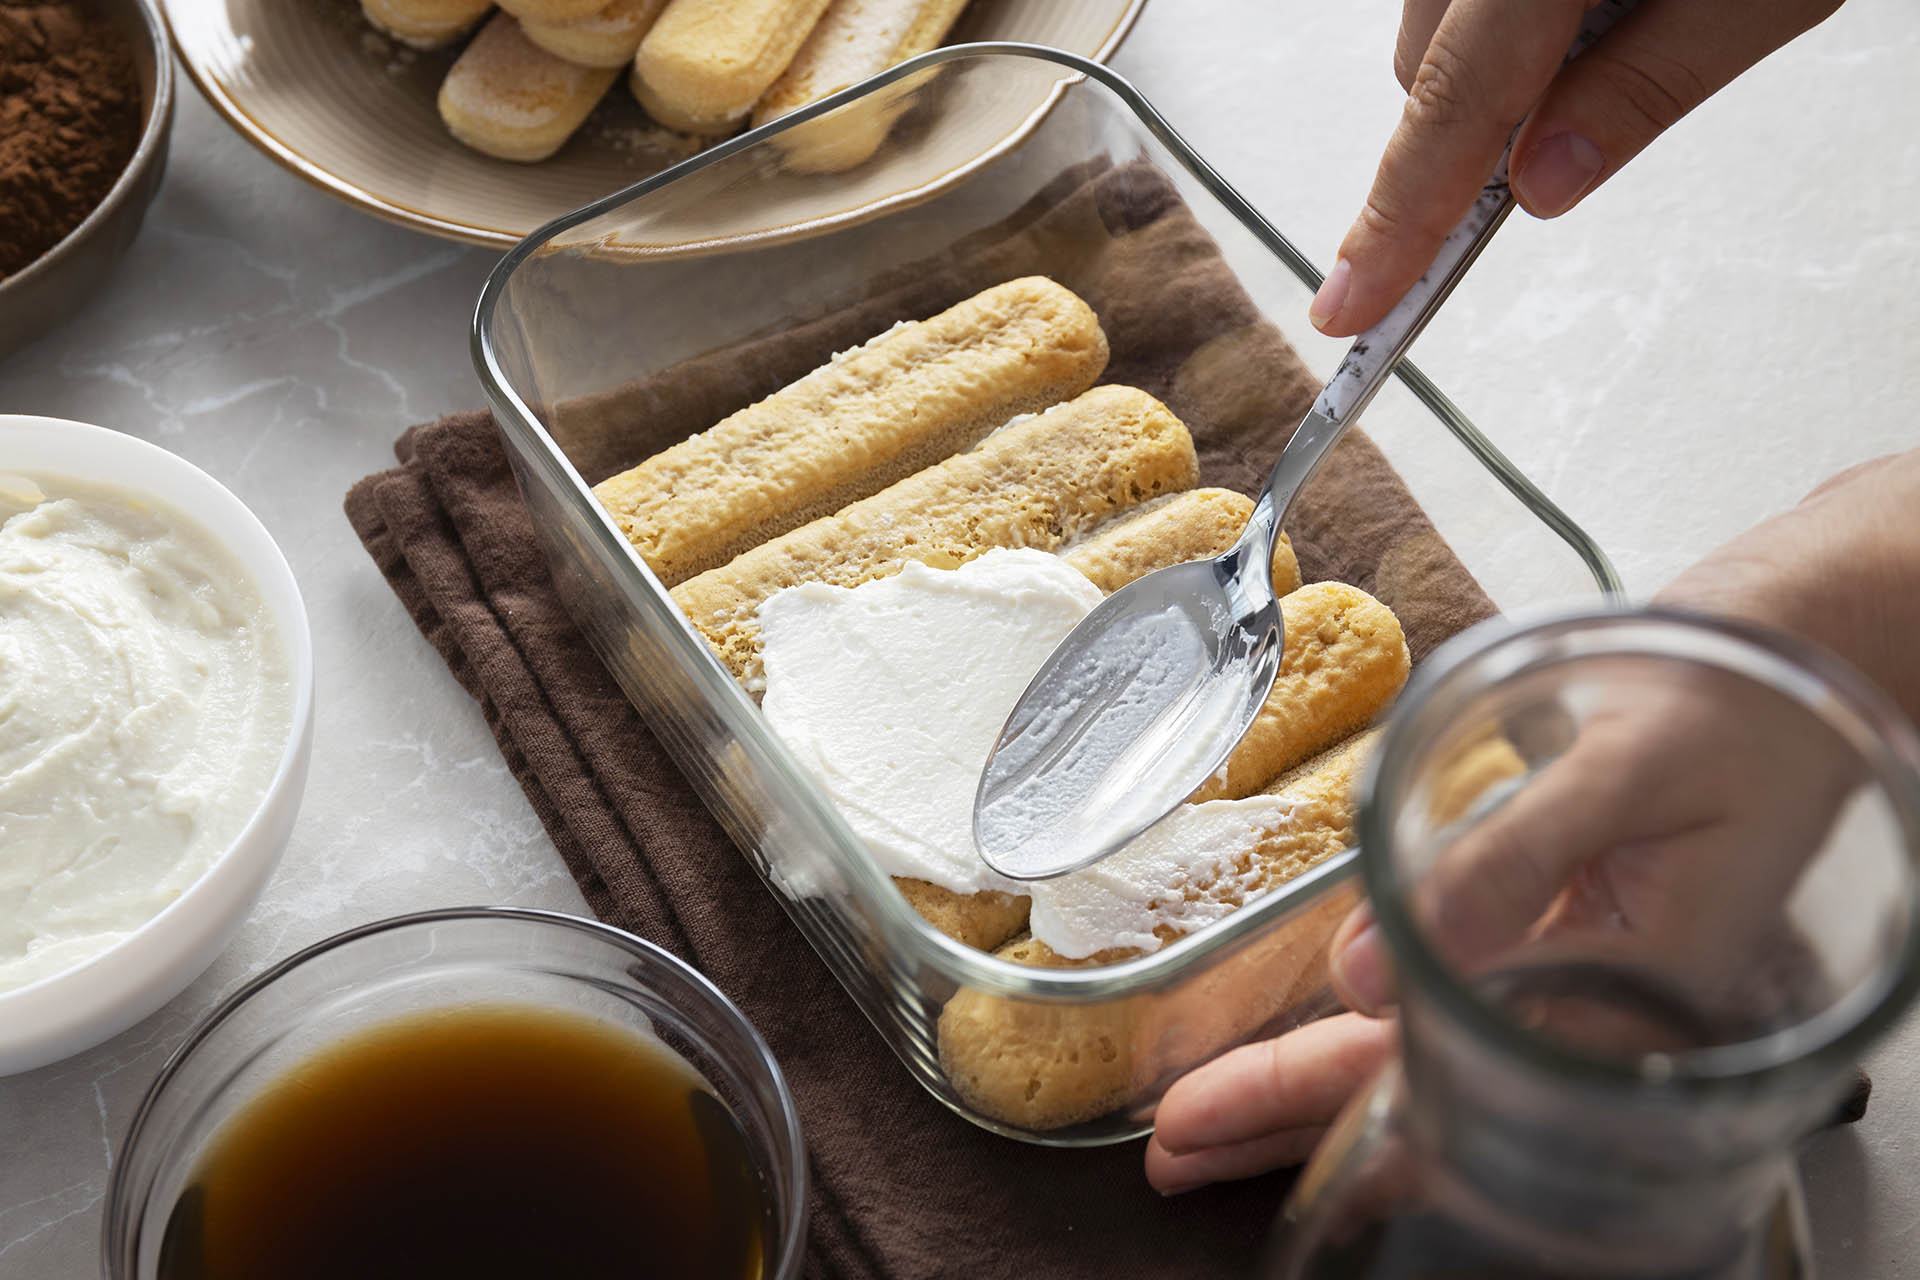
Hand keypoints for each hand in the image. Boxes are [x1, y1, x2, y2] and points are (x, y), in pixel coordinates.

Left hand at [1146, 449, 1919, 1193]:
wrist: (1804, 653)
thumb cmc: (1741, 702)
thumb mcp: (1627, 771)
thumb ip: (1507, 866)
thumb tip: (1372, 971)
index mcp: (1634, 1000)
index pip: (1442, 1081)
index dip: (1310, 1105)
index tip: (1200, 1121)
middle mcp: (1595, 1011)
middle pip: (1415, 1086)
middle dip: (1285, 1116)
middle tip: (1171, 1145)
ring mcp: (1572, 976)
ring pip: (1420, 1049)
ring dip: (1309, 1078)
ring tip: (1206, 1117)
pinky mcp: (1555, 931)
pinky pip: (1446, 991)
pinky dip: (1367, 1012)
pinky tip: (1309, 1034)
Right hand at [1309, 0, 1845, 336]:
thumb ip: (1647, 88)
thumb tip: (1541, 185)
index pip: (1451, 107)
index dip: (1398, 219)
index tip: (1352, 305)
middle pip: (1428, 68)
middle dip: (1487, 120)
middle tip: (1592, 99)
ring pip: (1440, 22)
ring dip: (1504, 51)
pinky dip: (1512, 3)